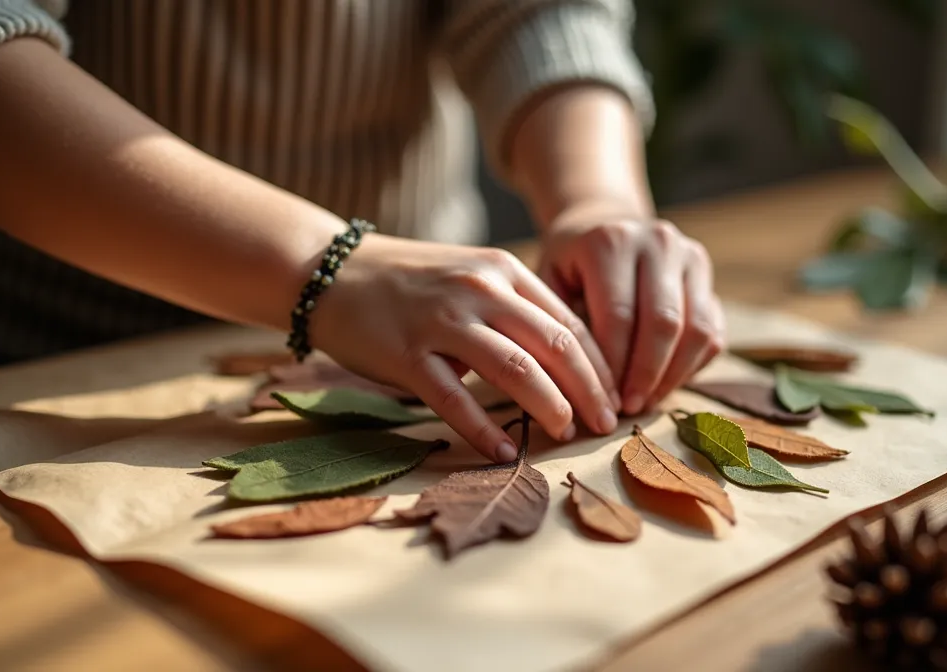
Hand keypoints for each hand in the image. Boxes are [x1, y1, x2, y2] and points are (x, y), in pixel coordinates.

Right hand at [307, 234, 620, 461]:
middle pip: (556, 347)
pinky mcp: (406, 354)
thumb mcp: (471, 276)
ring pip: (516, 370)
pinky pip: (455, 400)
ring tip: (565, 435)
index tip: (615, 398)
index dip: (601, 366)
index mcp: (503, 271)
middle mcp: (479, 290)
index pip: (571, 322)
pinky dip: (484, 431)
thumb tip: (568, 362)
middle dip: (589, 392)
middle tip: (604, 426)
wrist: (331, 270)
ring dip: (549, 408)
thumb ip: (515, 308)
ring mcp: (442, 322)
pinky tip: (504, 454)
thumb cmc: (408, 282)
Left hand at [538, 207, 725, 414]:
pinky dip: (692, 366)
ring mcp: (689, 255)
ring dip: (673, 375)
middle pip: (664, 323)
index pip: (619, 316)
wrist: (603, 223)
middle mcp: (657, 241)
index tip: (603, 401)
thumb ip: (557, 324)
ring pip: (697, 329)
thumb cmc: (569, 264)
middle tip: (629, 410)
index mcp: (611, 241)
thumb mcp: (548, 281)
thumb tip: (565, 388)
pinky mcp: (707, 273)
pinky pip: (713, 331)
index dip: (614, 366)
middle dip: (646, 375)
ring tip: (647, 401)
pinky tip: (664, 384)